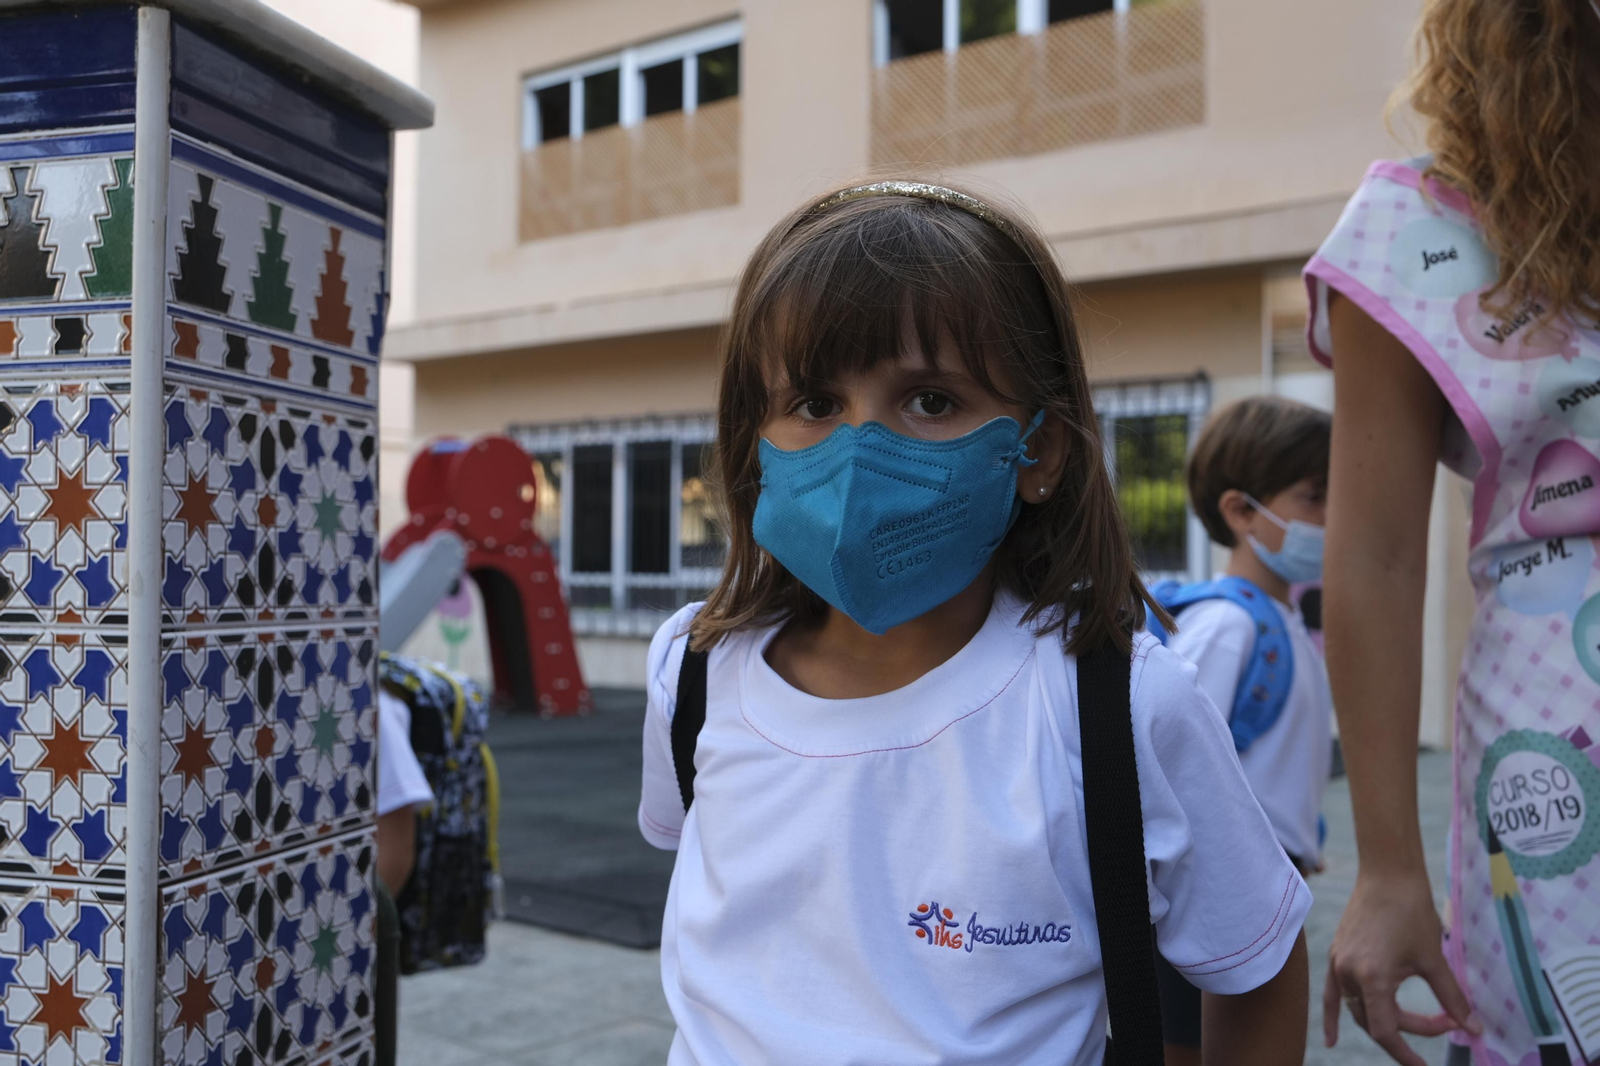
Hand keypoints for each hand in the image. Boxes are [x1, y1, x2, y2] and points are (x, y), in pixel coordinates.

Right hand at [1322, 870, 1480, 1065]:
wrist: (1387, 874)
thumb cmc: (1412, 912)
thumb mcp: (1434, 959)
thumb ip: (1452, 998)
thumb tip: (1474, 1029)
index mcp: (1373, 978)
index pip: (1387, 1032)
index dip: (1408, 1052)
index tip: (1427, 1063)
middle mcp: (1349, 975)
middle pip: (1376, 1022)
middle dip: (1411, 1029)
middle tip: (1447, 1021)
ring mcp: (1338, 965)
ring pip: (1359, 1010)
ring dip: (1386, 1020)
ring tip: (1417, 1022)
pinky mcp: (1337, 956)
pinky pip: (1333, 996)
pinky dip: (1333, 1018)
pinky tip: (1331, 1040)